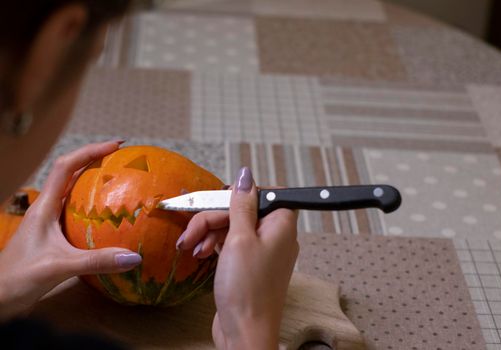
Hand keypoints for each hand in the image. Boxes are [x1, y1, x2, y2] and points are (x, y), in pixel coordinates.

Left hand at [0, 141, 141, 320]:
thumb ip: (96, 262)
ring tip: (120, 180)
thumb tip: (134, 257)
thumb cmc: (17, 279)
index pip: (65, 167)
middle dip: (95, 160)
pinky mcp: (54, 236)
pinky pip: (77, 214)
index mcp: (44, 207)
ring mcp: (49, 222)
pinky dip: (94, 208)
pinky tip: (110, 219)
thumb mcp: (59, 268)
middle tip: (122, 158)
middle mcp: (46, 209)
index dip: (89, 151)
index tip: (115, 146)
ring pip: (74, 193)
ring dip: (94, 182)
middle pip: (71, 174)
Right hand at [181, 168, 298, 349]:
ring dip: (209, 233)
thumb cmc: (247, 288)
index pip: (264, 193)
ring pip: (233, 227)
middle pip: (242, 210)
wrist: (244, 332)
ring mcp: (262, 251)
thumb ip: (242, 204)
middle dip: (213, 218)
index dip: (239, 196)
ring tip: (191, 248)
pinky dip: (214, 245)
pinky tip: (199, 253)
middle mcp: (275, 235)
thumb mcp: (240, 238)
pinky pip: (231, 244)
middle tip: (192, 233)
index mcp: (281, 224)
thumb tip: (246, 176)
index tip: (218, 203)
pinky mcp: (248, 265)